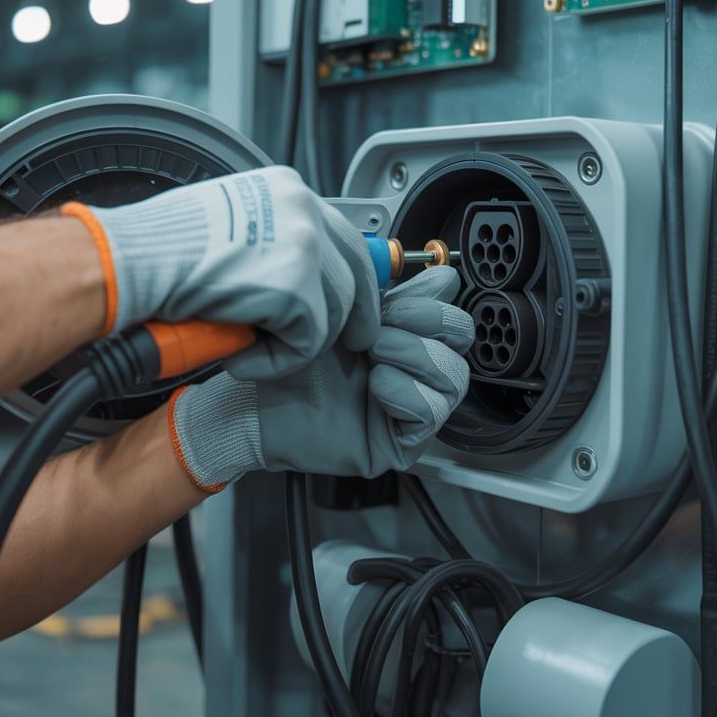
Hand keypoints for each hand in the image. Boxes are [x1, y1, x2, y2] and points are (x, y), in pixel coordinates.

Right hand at [61, 165, 378, 378]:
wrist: (132, 260)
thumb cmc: (160, 248)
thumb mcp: (230, 224)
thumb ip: (269, 241)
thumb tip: (298, 276)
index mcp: (288, 190)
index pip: (346, 239)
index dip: (354, 280)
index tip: (356, 307)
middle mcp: (303, 210)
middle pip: (355, 275)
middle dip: (351, 318)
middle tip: (347, 345)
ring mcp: (304, 246)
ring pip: (333, 314)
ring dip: (297, 343)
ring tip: (253, 347)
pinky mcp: (296, 288)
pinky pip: (307, 342)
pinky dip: (276, 361)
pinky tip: (241, 356)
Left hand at [166, 267, 472, 489]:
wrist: (254, 401)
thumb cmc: (290, 358)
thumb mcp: (341, 311)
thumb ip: (385, 290)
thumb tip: (438, 276)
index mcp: (404, 329)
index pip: (450, 305)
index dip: (431, 295)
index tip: (392, 294)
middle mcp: (413, 366)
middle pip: (462, 336)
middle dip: (428, 321)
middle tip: (380, 325)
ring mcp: (412, 403)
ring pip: (454, 375)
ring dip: (414, 355)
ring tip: (373, 354)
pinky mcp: (403, 440)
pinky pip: (432, 412)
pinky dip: (407, 392)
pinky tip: (376, 385)